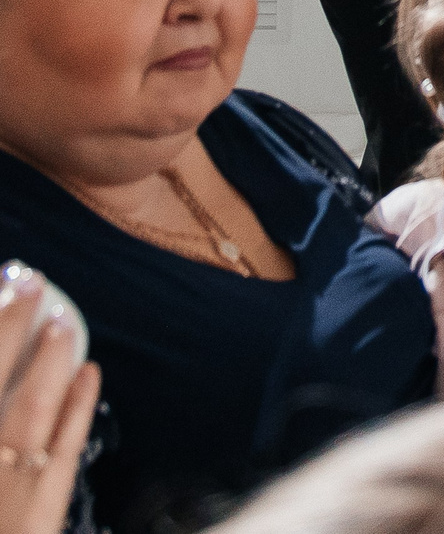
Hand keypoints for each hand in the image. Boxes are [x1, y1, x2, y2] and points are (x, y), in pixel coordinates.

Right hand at [0, 275, 100, 533]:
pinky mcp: (42, 510)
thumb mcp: (6, 481)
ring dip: (46, 362)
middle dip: (7, 330)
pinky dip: (75, 410)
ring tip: (62, 319)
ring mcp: (10, 489)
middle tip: (26, 279)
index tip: (1, 289)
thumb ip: (10, 429)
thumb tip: (27, 401)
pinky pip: (62, 454)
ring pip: (30, 414)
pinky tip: (88, 374)